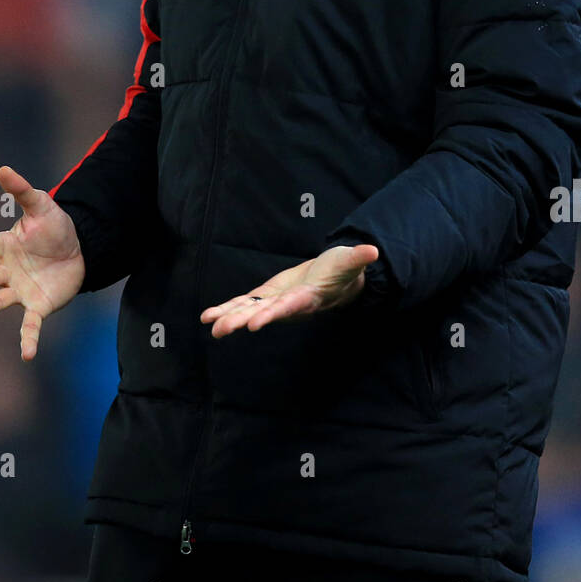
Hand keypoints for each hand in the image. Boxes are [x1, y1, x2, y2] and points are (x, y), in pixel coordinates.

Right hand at [0, 165, 85, 360]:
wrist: (80, 250)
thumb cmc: (55, 228)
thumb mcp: (42, 206)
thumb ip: (23, 191)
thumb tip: (2, 169)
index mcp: (6, 246)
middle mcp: (8, 271)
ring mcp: (20, 290)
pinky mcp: (38, 306)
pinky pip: (30, 325)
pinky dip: (28, 340)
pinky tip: (27, 355)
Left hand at [200, 243, 379, 338]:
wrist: (333, 279)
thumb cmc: (342, 270)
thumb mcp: (350, 262)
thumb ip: (358, 258)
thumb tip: (373, 251)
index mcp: (307, 298)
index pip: (288, 307)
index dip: (271, 315)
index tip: (254, 324)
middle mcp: (288, 305)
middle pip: (263, 314)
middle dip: (242, 321)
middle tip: (221, 330)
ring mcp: (275, 302)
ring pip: (250, 311)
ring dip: (229, 318)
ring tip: (210, 325)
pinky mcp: (267, 296)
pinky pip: (244, 304)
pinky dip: (227, 308)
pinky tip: (207, 316)